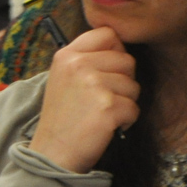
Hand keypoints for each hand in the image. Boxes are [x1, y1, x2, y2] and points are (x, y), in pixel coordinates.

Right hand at [28, 26, 139, 173]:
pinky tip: (105, 126)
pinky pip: (134, 108)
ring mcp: (93, 84)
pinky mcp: (107, 106)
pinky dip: (125, 121)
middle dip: (123, 81)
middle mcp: (78, 65)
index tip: (105, 70)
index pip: (107, 33)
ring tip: (100, 113)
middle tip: (101, 99)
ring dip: (124, 102)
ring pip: (133, 85)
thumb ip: (86, 58)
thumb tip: (120, 46)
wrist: (52, 152)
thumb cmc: (63, 116)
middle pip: (127, 60)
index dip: (115, 51)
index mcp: (66, 55)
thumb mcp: (64, 78)